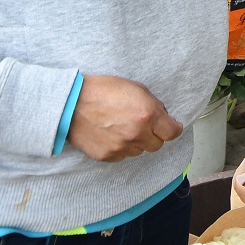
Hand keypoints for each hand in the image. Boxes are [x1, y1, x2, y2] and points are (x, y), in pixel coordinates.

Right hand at [65, 74, 181, 161]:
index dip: (173, 128)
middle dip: (153, 134)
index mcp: (148, 115)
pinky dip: (121, 148)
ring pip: (139, 151)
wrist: (71, 103)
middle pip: (157, 144)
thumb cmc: (103, 90)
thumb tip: (163, 117)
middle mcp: (137, 134)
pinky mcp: (107, 156)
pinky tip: (111, 134)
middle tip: (142, 124)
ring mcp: (121, 147)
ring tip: (122, 127)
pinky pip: (122, 156)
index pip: (172, 133)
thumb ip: (153, 105)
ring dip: (136, 141)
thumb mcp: (136, 88)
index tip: (171, 126)